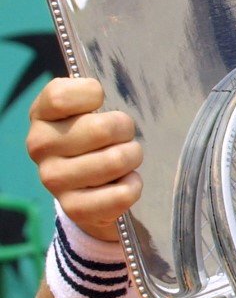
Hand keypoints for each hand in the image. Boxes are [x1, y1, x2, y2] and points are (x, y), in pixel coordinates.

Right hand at [26, 77, 142, 241]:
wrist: (89, 188)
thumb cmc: (93, 137)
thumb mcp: (87, 109)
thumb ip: (90, 93)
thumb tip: (99, 89)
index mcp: (41, 114)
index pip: (61, 96)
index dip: (91, 94)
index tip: (100, 102)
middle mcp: (40, 146)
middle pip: (102, 128)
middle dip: (126, 131)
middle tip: (122, 137)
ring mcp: (53, 179)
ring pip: (116, 160)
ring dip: (132, 158)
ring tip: (125, 160)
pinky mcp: (74, 208)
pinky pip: (122, 193)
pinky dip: (133, 186)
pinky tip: (124, 182)